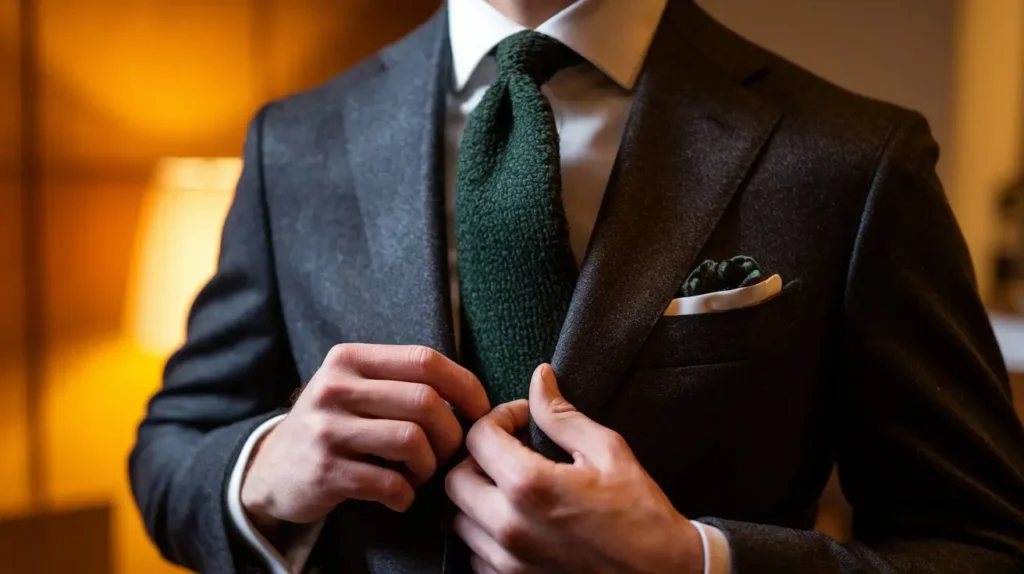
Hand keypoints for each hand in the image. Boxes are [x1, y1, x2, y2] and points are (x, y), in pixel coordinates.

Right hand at [241, 344, 489, 532]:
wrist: (272, 470)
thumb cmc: (334, 425)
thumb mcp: (355, 387)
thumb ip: (402, 381)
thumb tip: (474, 396)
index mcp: (350, 358)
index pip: (424, 359)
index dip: (464, 385)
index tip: (479, 410)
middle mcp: (335, 388)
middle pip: (425, 401)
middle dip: (451, 433)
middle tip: (447, 453)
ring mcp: (326, 430)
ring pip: (412, 441)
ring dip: (429, 466)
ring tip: (420, 473)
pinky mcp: (325, 472)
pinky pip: (390, 483)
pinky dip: (405, 495)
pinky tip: (399, 495)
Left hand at [445, 364, 703, 573]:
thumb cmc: (639, 513)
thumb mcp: (607, 451)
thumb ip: (562, 416)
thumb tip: (539, 379)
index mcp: (530, 486)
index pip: (477, 438)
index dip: (497, 418)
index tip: (520, 420)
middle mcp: (509, 527)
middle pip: (455, 480)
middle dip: (477, 459)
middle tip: (509, 452)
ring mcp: (508, 562)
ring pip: (460, 521)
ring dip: (477, 499)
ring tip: (510, 488)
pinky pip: (475, 555)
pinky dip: (485, 536)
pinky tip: (516, 523)